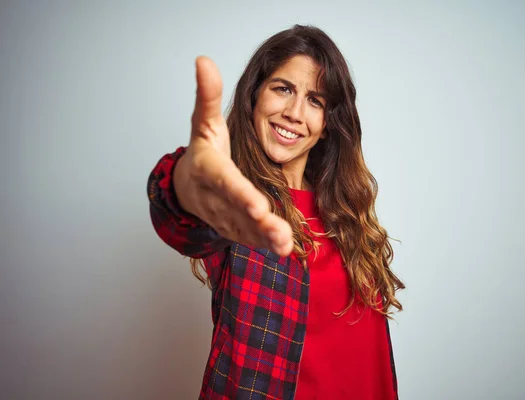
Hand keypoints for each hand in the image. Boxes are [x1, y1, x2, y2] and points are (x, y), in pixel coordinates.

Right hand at [175, 57, 292, 256]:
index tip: (257, 204)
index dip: (240, 193)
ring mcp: (223, 216)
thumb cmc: (202, 152)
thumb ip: (208, 95)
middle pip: (237, 211)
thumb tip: (204, 60)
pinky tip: (282, 249)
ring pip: (244, 229)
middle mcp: (214, 197)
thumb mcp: (204, 123)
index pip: (225, 182)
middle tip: (279, 232)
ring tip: (285, 246)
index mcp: (208, 170)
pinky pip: (247, 237)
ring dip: (264, 239)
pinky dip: (263, 245)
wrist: (185, 187)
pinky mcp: (232, 228)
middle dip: (258, 223)